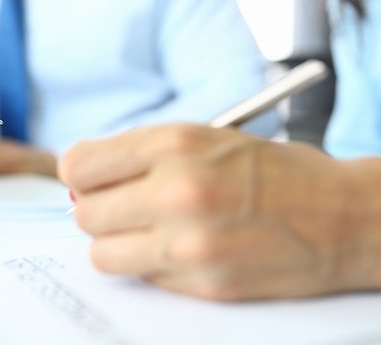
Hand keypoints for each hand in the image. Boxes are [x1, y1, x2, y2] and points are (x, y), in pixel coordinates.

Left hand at [58, 123, 380, 300]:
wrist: (341, 215)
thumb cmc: (270, 172)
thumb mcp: (202, 138)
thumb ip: (137, 156)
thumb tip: (80, 180)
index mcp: (173, 144)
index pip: (79, 166)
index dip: (80, 175)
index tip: (90, 181)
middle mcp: (176, 191)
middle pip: (84, 213)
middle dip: (97, 211)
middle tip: (122, 208)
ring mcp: (189, 242)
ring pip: (102, 253)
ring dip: (116, 243)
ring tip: (146, 232)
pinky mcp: (203, 283)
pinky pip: (143, 277)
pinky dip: (150, 265)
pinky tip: (180, 250)